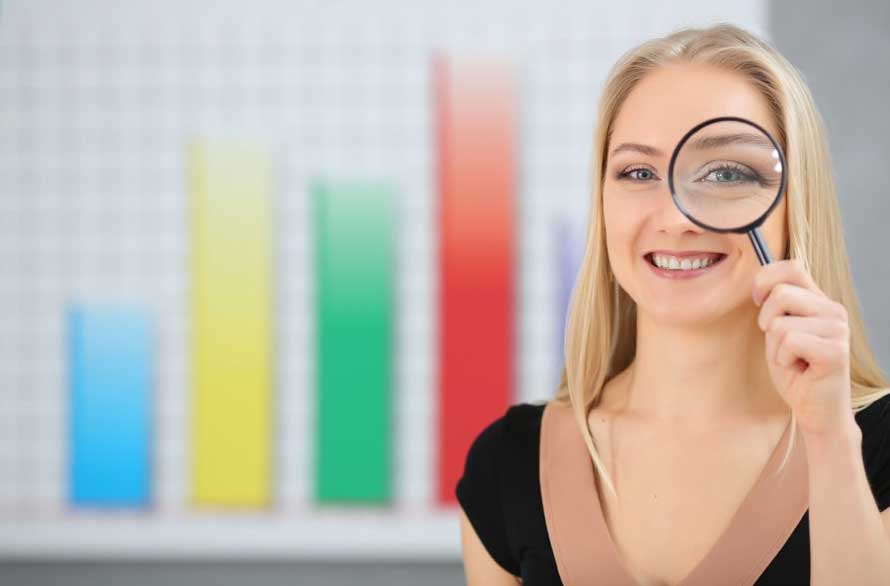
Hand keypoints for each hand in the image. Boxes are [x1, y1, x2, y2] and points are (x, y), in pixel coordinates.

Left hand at [752, 259, 853, 436]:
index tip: (757, 301)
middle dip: (766, 321)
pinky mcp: (835, 350)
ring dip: (775, 346)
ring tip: (792, 358)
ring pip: (780, 322)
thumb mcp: (778, 331)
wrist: (814, 408)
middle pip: (780, 293)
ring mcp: (837, 329)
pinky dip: (783, 359)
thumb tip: (759, 281)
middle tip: (780, 344)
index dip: (765, 279)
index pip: (791, 266)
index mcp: (818, 300)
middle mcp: (832, 310)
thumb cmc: (794, 370)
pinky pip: (789, 341)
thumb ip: (775, 305)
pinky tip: (799, 368)